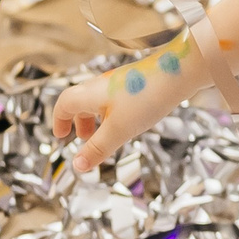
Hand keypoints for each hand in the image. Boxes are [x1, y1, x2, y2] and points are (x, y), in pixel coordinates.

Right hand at [50, 35, 197, 171]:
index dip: (58, 120)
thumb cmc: (146, 98)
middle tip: (83, 140)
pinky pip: (117, 99)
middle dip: (78, 122)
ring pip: (100, 101)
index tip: (61, 136)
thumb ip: (97, 148)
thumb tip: (77, 167)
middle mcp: (101, 84)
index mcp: (89, 93)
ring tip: (106, 135)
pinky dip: (113, 113)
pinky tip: (129, 122)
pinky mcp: (136, 83)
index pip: (63, 104)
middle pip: (80, 102)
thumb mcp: (118, 130)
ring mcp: (120, 82)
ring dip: (97, 119)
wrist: (180, 71)